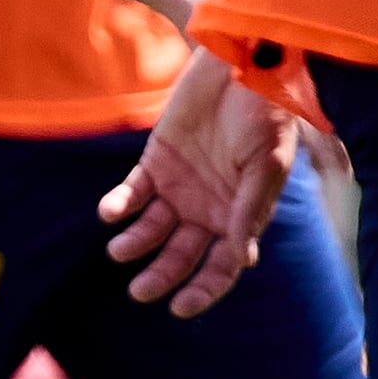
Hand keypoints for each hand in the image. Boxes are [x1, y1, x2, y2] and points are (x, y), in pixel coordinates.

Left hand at [103, 49, 296, 316]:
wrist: (240, 69)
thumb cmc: (265, 117)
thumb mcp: (267, 164)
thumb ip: (251, 208)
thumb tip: (241, 258)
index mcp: (240, 216)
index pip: (222, 265)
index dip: (204, 289)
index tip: (181, 309)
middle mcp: (208, 209)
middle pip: (181, 254)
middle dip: (162, 276)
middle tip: (140, 292)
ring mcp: (179, 188)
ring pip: (151, 230)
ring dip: (134, 244)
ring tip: (119, 251)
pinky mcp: (154, 164)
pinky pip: (131, 194)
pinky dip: (118, 206)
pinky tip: (110, 214)